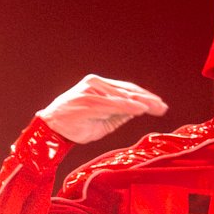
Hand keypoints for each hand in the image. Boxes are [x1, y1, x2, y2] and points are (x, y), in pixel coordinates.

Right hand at [38, 74, 167, 144]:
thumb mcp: (102, 120)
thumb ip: (118, 114)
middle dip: (148, 99)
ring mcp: (91, 91)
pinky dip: (128, 107)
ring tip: (157, 108)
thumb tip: (139, 110)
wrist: (50, 129)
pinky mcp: (88, 101)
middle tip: (163, 107)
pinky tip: (141, 109)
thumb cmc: (74, 126)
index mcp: (99, 87)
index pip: (127, 90)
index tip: (159, 105)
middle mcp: (96, 84)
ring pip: (123, 96)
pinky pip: (113, 103)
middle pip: (128, 91)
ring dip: (142, 103)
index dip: (144, 97)